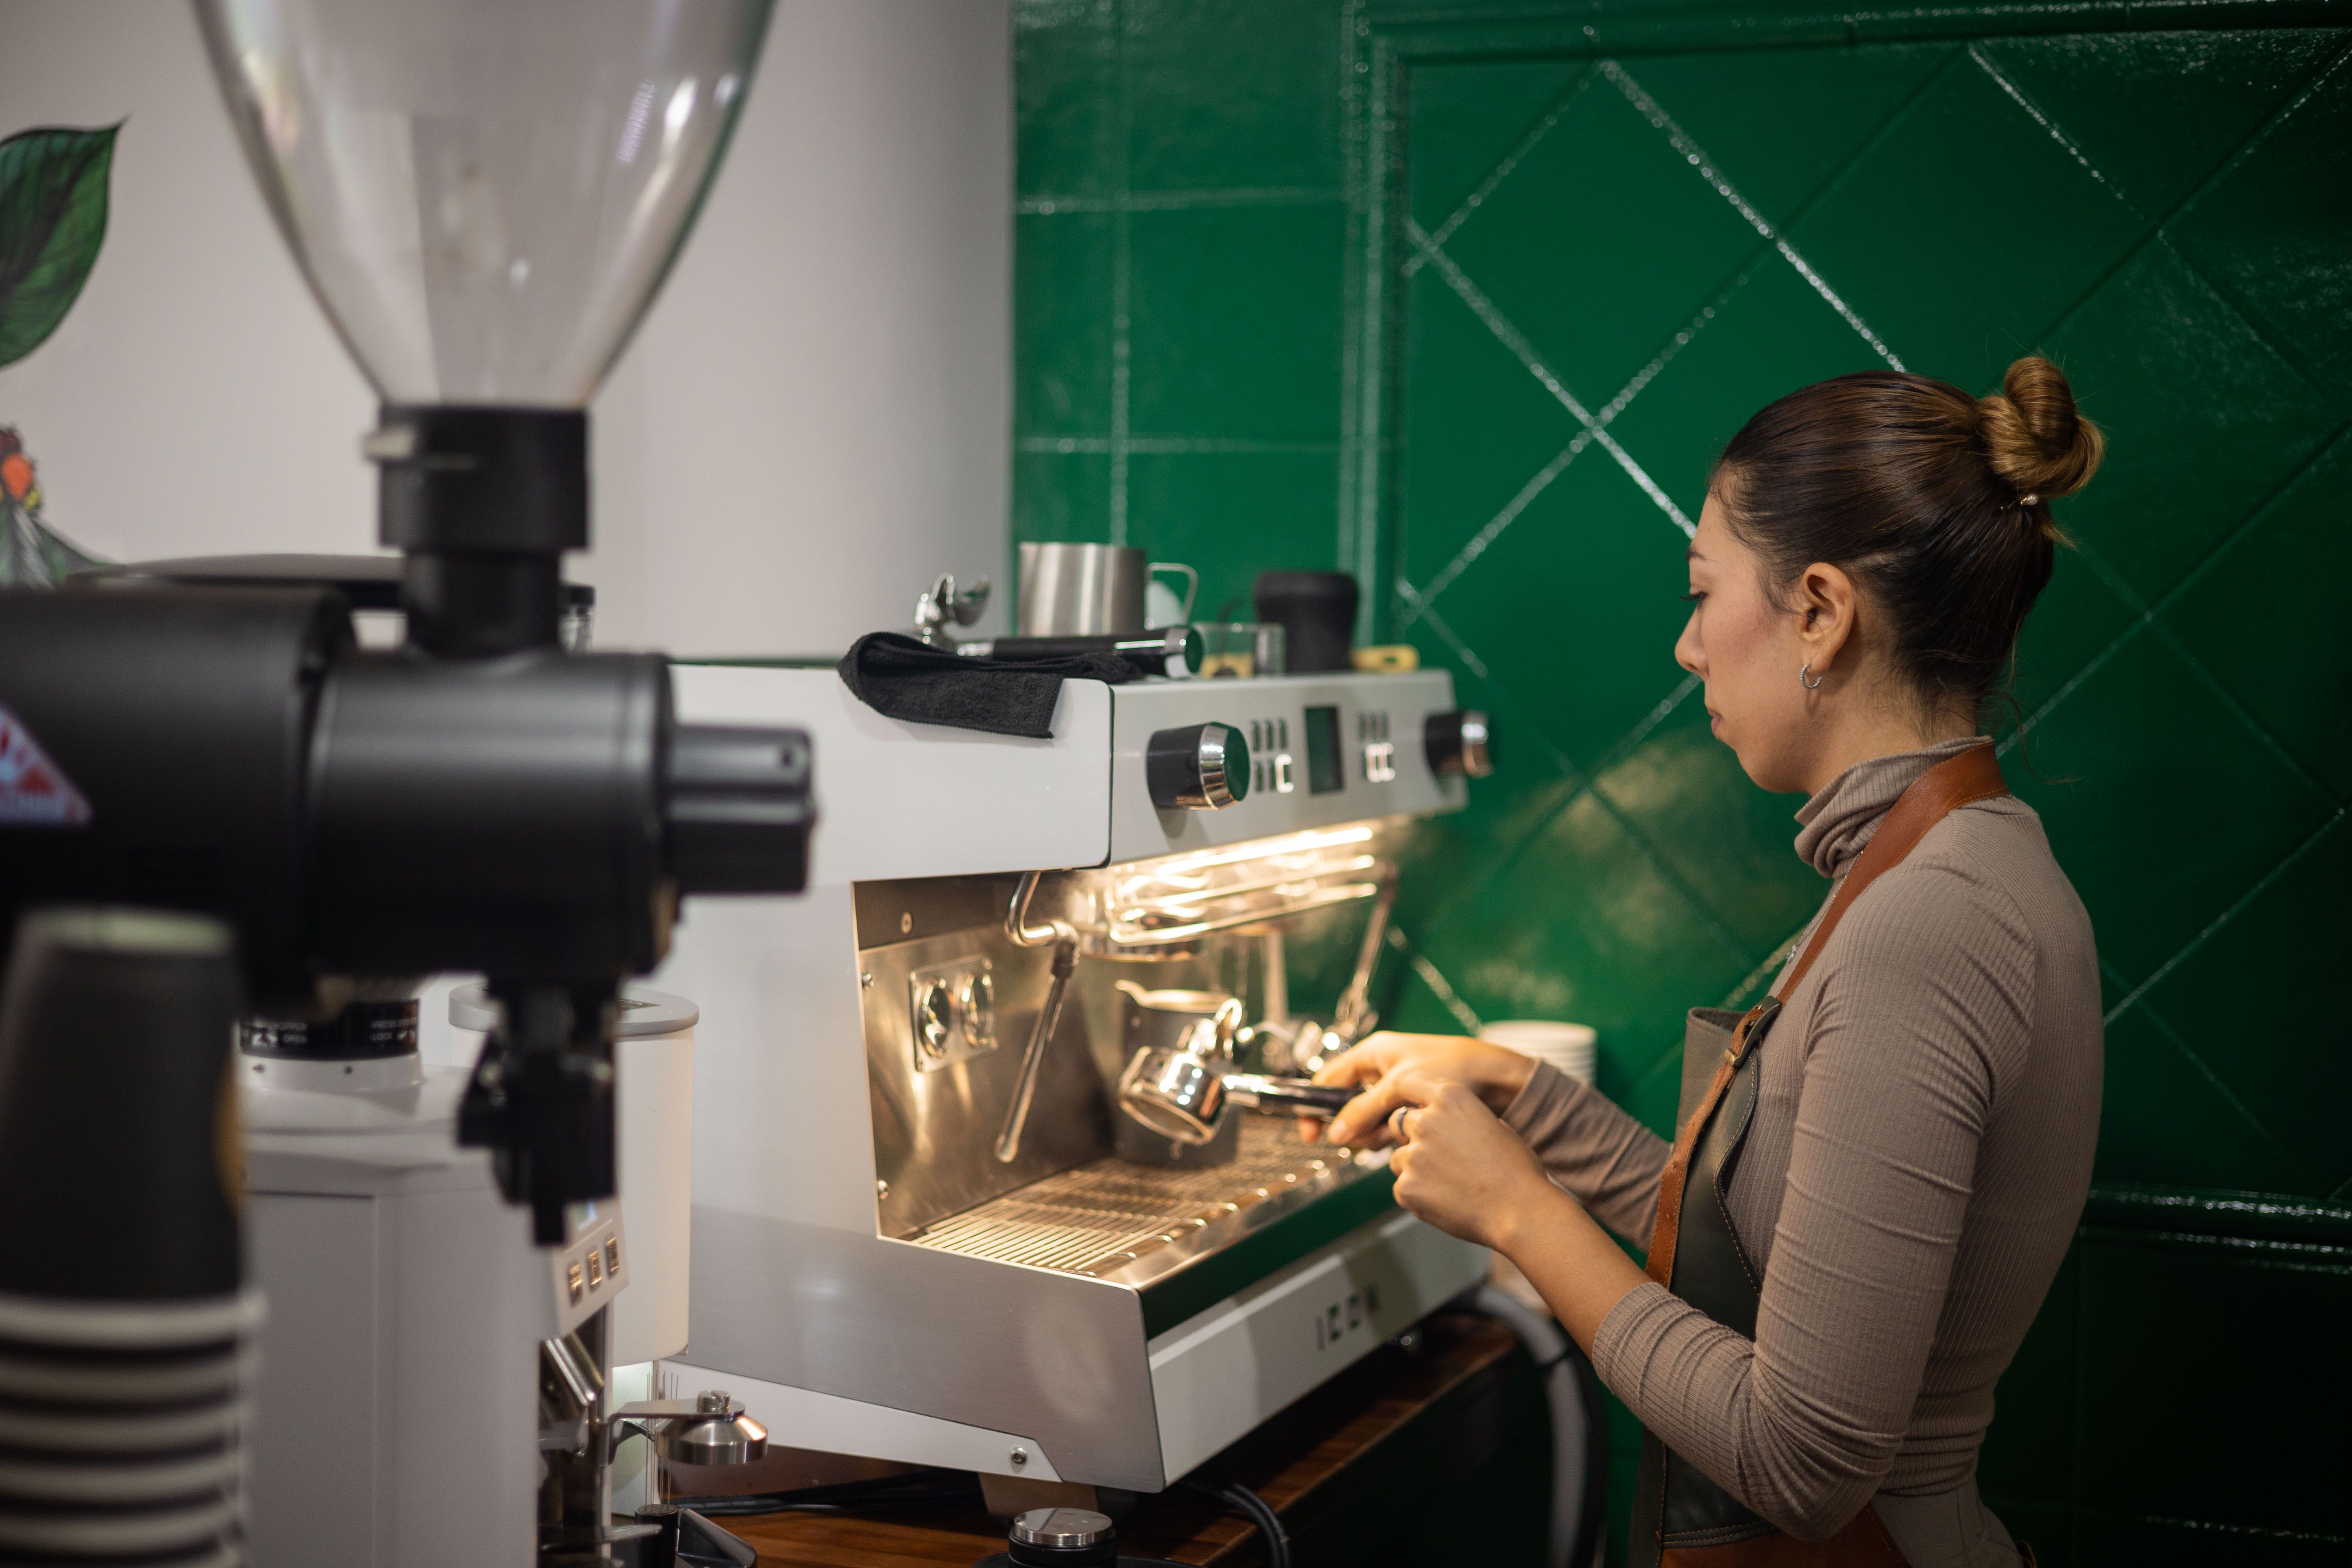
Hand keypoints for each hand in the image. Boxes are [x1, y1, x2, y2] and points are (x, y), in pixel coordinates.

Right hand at [1306, 1031, 1535, 1146]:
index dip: (1314, 1106)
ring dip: (1373, 1133)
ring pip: (1369, 1119)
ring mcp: (1397, 1089)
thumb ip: (1364, 1111)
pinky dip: (1390, 1135)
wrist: (1499, 1079)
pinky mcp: (1412, 1107)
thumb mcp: (1400, 1088)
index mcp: (1373, 1053)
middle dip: (1352, 1125)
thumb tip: (1335, 1135)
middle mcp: (1382, 1069)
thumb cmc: (1452, 1067)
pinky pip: (1388, 1125)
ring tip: (1390, 1136)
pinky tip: (1401, 1140)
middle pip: (1347, 1103)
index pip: (1329, 1078)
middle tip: (1362, 1140)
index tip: (1310, 1134)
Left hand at [1384, 1075, 1562, 1251]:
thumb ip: (1460, 1117)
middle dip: (1412, 1136)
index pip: (1405, 1082)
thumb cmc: (1515, 1170)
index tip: (1396, 1102)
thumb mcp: (1494, 1125)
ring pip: (1399, 1157)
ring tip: (1450, 1183)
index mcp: (1450, 1098)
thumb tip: (1444, 1121)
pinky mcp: (1406, 1187)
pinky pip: (1402, 1186)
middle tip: (1440, 1157)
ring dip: (1415, 1167)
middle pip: (1400, 1122)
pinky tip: (1446, 1200)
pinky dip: (1418, 1193)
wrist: (1520, 1211)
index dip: (1399, 1093)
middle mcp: (1426, 1121)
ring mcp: (1413, 1155)